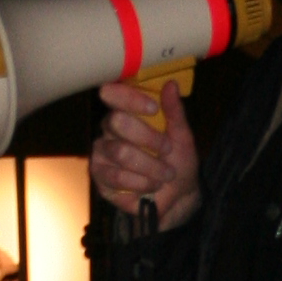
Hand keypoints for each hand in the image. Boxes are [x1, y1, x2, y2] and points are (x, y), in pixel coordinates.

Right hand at [91, 77, 202, 231]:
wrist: (177, 196)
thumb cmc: (177, 161)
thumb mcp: (182, 135)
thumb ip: (175, 111)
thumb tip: (171, 84)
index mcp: (125, 112)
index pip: (112, 94)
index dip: (129, 98)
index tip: (153, 109)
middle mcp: (108, 130)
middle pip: (117, 122)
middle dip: (148, 138)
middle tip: (167, 150)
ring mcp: (101, 154)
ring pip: (120, 152)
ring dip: (150, 166)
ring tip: (165, 175)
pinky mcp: (100, 178)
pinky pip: (116, 177)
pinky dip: (141, 183)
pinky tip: (151, 186)